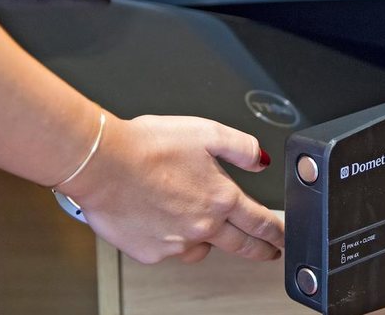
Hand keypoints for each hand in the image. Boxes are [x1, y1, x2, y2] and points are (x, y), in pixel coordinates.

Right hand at [57, 113, 282, 263]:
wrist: (102, 163)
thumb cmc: (148, 145)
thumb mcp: (207, 132)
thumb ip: (241, 147)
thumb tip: (260, 160)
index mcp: (222, 198)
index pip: (261, 222)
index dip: (277, 232)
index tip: (283, 238)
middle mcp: (203, 226)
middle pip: (242, 245)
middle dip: (261, 249)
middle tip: (269, 252)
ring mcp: (176, 243)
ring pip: (203, 249)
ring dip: (210, 241)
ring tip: (205, 227)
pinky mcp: (150, 252)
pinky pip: (171, 251)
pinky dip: (172, 239)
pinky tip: (163, 220)